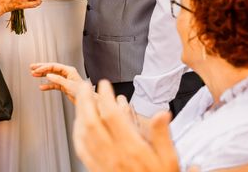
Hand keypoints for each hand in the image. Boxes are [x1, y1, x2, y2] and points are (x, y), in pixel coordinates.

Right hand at [30, 62, 84, 102]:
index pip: (53, 66)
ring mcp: (64, 79)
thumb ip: (58, 80)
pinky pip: (53, 84)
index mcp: (68, 70)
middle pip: (51, 69)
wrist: (88, 100)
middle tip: (32, 67)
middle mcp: (66, 73)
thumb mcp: (69, 85)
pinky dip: (47, 85)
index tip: (37, 69)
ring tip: (34, 74)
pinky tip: (42, 86)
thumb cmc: (82, 92)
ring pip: (51, 76)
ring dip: (43, 75)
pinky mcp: (63, 86)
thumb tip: (48, 75)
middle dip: (41, 68)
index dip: (44, 67)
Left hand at [73, 80, 187, 171]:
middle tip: (86, 86)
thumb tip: (162, 113)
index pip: (112, 115)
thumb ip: (163, 136)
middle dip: (86, 100)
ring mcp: (103, 164)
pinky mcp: (97, 171)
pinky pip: (81, 150)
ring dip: (79, 114)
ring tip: (81, 101)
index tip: (104, 84)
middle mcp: (114, 155)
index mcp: (131, 148)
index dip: (105, 96)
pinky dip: (77, 134)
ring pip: (84, 134)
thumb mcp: (170, 160)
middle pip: (91, 121)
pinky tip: (78, 126)